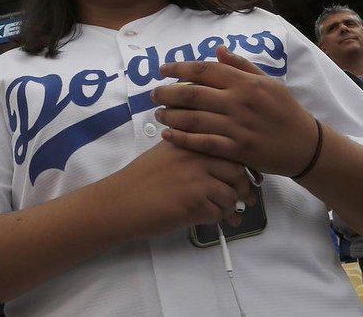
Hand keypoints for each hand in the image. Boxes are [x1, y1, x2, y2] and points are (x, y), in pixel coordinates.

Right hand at [120, 141, 253, 230]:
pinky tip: (210, 219)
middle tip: (243, 198)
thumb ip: (190, 152)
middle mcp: (192, 156)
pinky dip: (218, 219)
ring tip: (224, 213)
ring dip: (230, 207)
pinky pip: (219, 212)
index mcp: (186, 142)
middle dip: (242, 187)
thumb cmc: (139, 182)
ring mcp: (194, 179)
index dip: (240, 164)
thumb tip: (224, 165)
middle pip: (236, 170)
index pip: (227, 147)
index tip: (243, 175)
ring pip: (230, 194)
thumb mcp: (164, 154)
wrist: (118, 203)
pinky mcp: (193, 203)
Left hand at [154, 46, 318, 176]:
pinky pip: (203, 143)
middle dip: (167, 93)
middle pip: (193, 93)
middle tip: (153, 94)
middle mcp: (240, 102)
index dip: (179, 68)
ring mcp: (238, 127)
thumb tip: (217, 49)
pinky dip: (182, 139)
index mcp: (246, 83)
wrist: (307, 145)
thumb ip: (241, 66)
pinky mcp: (238, 150)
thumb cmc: (285, 111)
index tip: (162, 69)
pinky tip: (167, 136)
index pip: (205, 70)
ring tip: (158, 115)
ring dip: (171, 116)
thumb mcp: (269, 82)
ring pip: (194, 119)